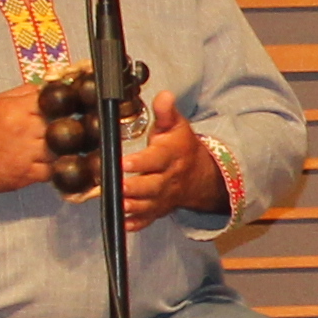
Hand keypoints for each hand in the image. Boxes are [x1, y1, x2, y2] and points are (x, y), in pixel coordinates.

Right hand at [0, 82, 61, 212]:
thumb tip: (48, 89)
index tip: (66, 109)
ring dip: (63, 148)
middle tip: (69, 129)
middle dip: (65, 127)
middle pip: (61, 125)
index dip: (62, 105)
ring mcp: (27, 154)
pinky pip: (53, 170)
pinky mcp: (27, 174)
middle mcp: (24, 130)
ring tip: (60, 146)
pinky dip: (55, 167)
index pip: (53, 102)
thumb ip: (24, 94)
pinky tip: (51, 162)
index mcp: (17, 109)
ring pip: (61, 149)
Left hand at [116, 95, 224, 229]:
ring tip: (117, 203)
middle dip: (134, 188)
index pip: (156, 159)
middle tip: (118, 186)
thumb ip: (166, 111)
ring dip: (132, 206)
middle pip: (152, 186)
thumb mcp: (176, 125)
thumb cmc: (180, 146)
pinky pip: (148, 220)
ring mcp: (164, 197)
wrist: (200, 174)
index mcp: (171, 156)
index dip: (140, 162)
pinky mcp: (159, 209)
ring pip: (148, 205)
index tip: (124, 162)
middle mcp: (168, 178)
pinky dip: (136, 224)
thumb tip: (163, 94)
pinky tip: (123, 223)